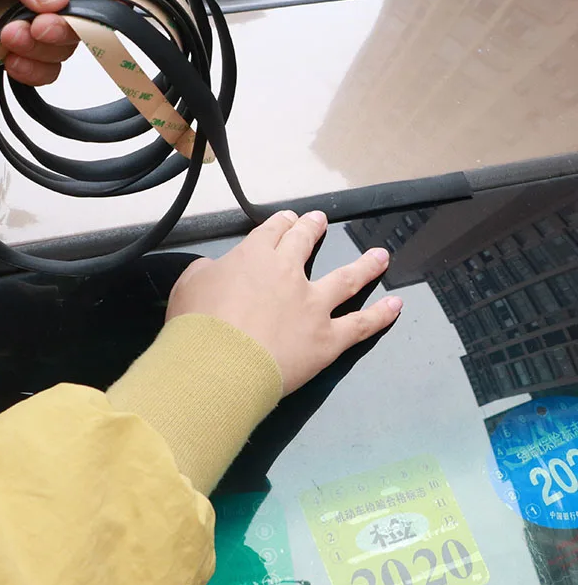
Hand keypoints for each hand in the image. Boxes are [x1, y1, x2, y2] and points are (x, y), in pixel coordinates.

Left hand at [0, 0, 85, 85]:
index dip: (94, 3)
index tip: (70, 12)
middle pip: (84, 25)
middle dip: (58, 32)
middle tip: (35, 27)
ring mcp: (42, 19)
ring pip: (62, 51)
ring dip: (37, 51)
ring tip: (8, 35)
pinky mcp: (23, 44)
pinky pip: (42, 68)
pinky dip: (28, 69)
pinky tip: (10, 57)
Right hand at [166, 210, 402, 395]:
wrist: (218, 365)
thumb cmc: (197, 325)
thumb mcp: (189, 285)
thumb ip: (206, 271)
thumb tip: (217, 270)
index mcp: (255, 256)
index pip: (273, 231)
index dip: (282, 222)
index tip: (289, 219)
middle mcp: (289, 273)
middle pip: (307, 243)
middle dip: (314, 229)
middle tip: (321, 222)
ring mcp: (314, 305)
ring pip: (346, 278)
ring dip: (365, 265)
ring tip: (380, 255)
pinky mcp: (328, 339)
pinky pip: (360, 324)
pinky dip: (381, 315)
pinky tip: (396, 305)